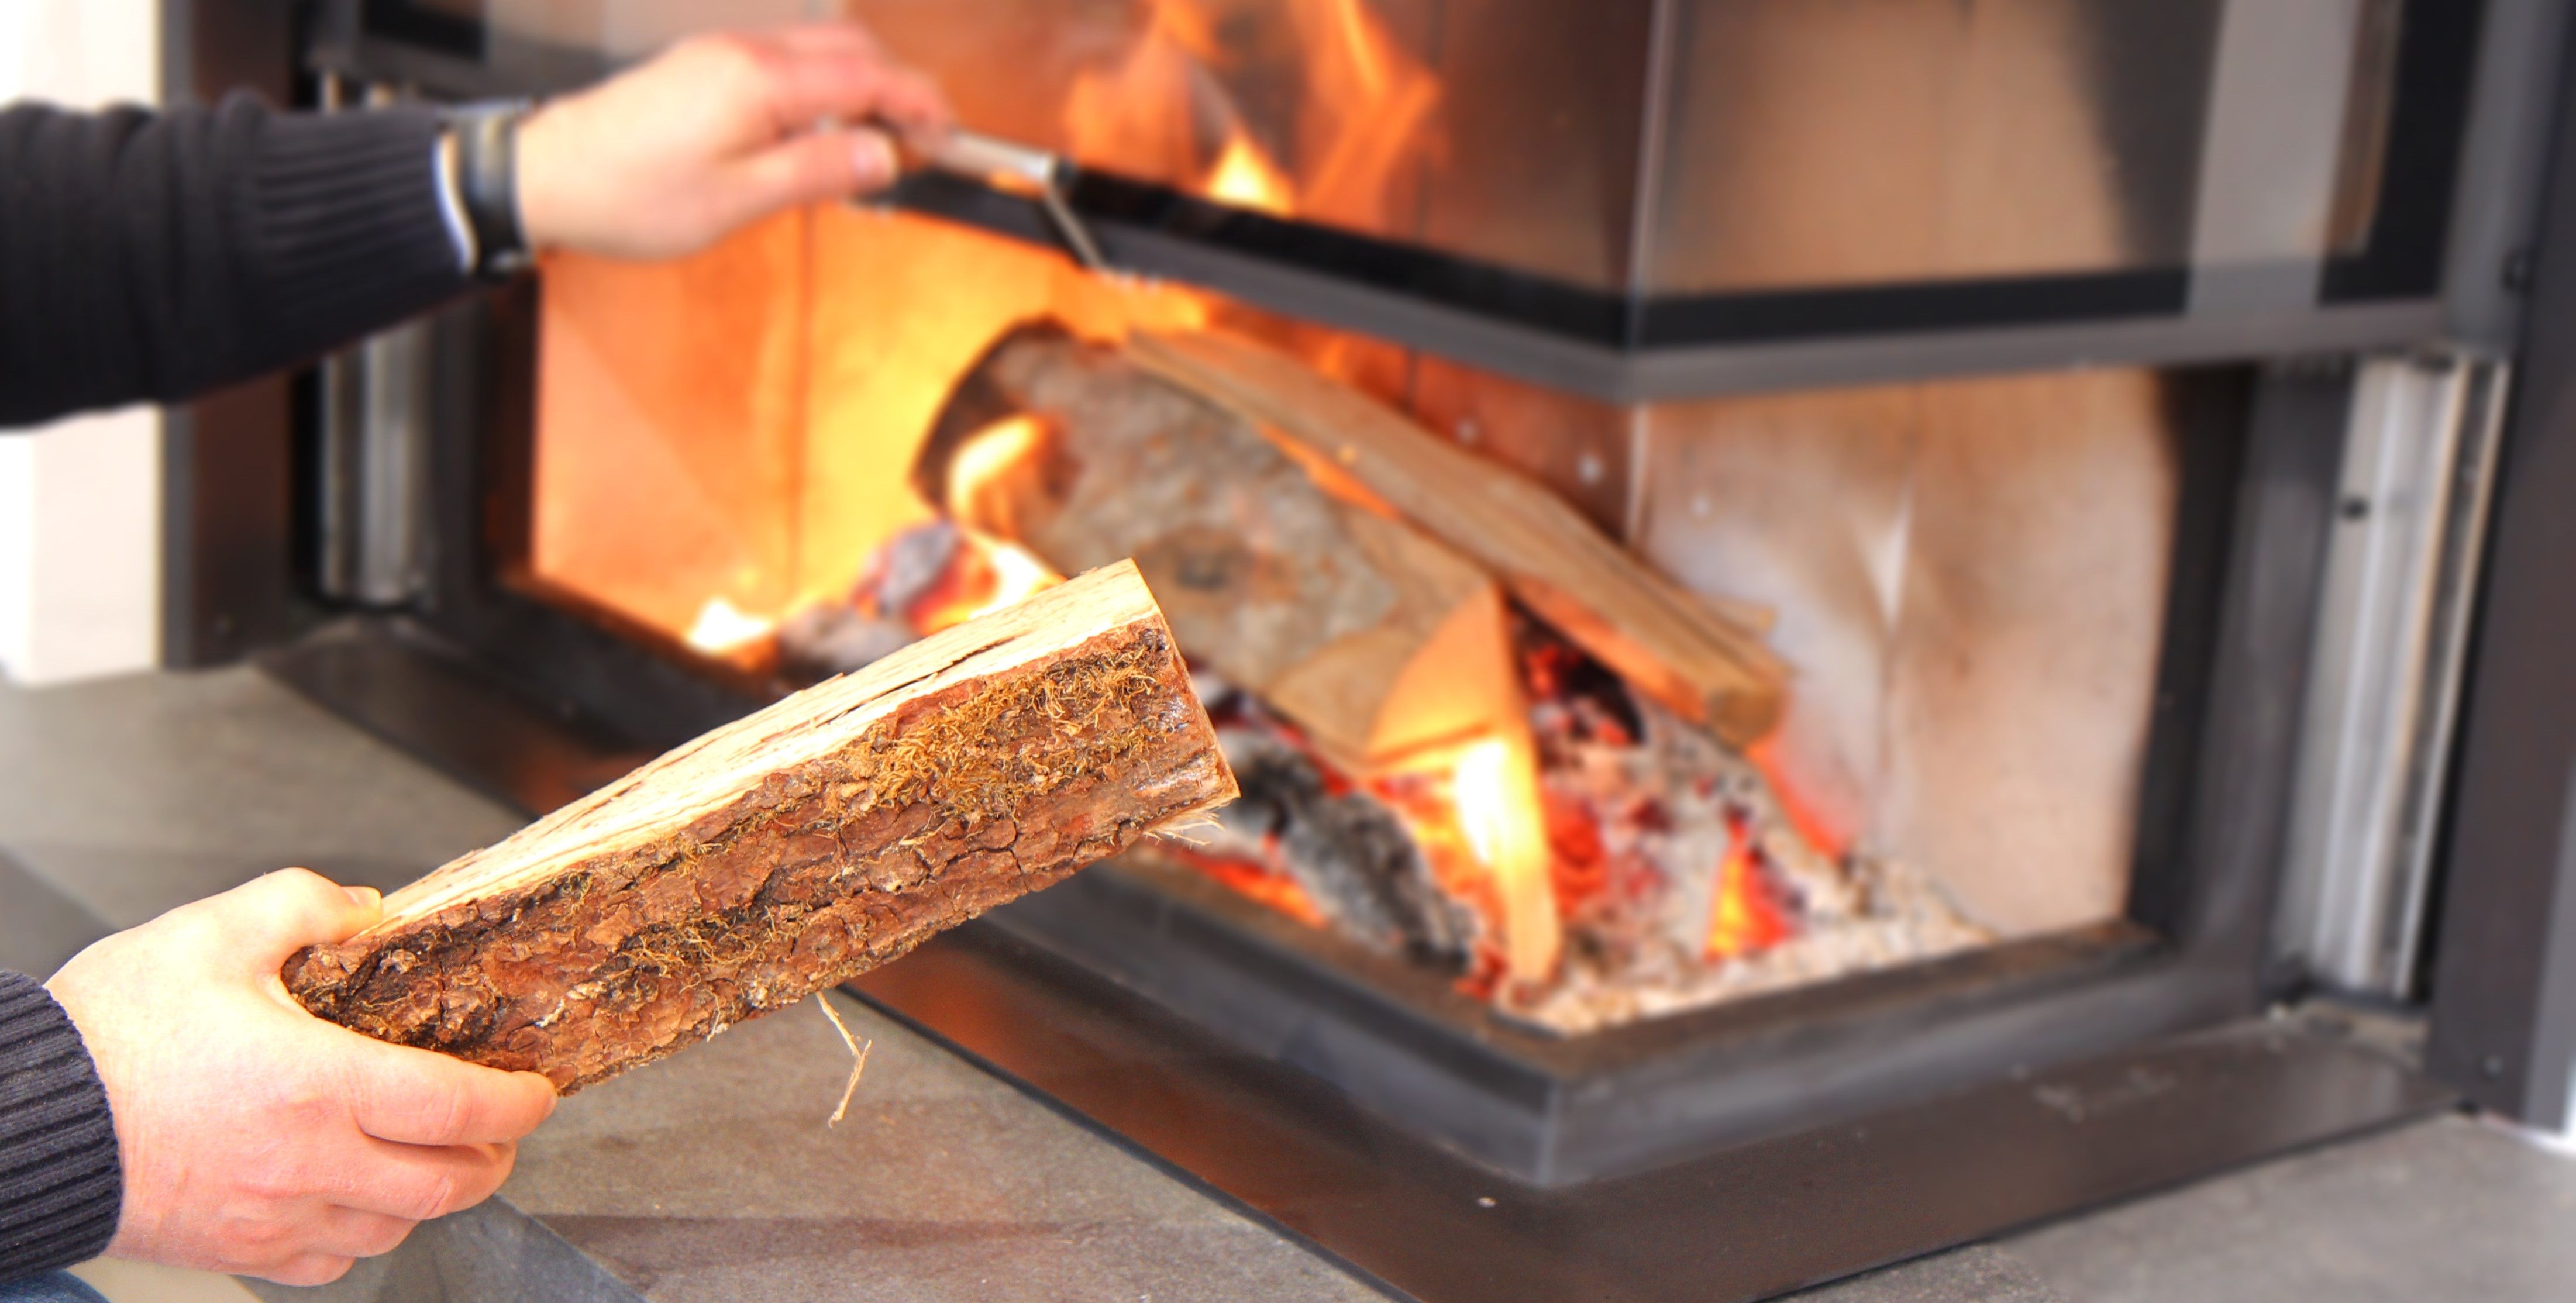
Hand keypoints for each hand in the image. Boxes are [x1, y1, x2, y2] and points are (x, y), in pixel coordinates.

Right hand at [44, 870, 558, 1285]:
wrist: (18, 1118)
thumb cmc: (109, 1031)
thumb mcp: (213, 933)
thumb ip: (305, 906)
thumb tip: (366, 911)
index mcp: (316, 1084)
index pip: (457, 1107)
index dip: (516, 1103)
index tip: (536, 1091)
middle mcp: (306, 1162)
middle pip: (446, 1184)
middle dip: (492, 1157)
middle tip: (501, 1128)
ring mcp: (272, 1217)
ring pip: (394, 1229)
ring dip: (431, 1196)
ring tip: (436, 1156)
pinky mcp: (236, 1250)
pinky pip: (330, 1262)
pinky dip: (364, 1233)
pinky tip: (360, 1195)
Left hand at [515, 21, 953, 260]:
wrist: (547, 178)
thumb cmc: (630, 195)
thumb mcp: (739, 201)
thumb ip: (820, 170)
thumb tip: (884, 155)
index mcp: (760, 81)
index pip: (868, 75)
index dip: (919, 103)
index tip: (947, 135)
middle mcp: (744, 53)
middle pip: (851, 48)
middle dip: (898, 89)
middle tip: (919, 145)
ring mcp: (721, 54)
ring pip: (818, 52)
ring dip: (859, 90)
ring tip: (871, 151)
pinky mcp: (702, 67)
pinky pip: (782, 65)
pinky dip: (820, 91)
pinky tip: (817, 139)